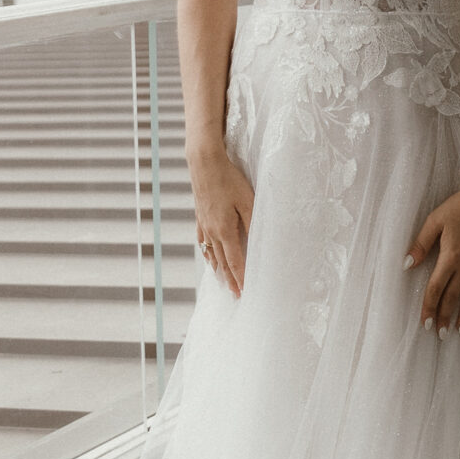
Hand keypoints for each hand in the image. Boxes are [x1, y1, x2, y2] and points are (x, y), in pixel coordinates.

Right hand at [192, 148, 254, 297]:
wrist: (204, 163)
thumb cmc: (229, 179)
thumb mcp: (248, 200)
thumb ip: (254, 222)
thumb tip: (259, 241)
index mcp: (225, 230)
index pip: (235, 261)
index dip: (241, 278)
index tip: (245, 292)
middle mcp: (212, 232)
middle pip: (222, 262)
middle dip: (230, 279)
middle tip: (236, 295)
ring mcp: (204, 225)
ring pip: (211, 254)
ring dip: (218, 270)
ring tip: (223, 282)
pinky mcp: (199, 217)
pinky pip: (203, 242)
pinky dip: (207, 254)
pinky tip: (208, 257)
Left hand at [407, 177, 459, 332]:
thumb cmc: (459, 206)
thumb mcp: (435, 222)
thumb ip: (421, 244)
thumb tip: (407, 264)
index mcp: (450, 258)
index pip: (436, 289)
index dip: (429, 308)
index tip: (425, 323)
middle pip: (453, 297)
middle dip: (445, 317)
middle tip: (441, 335)